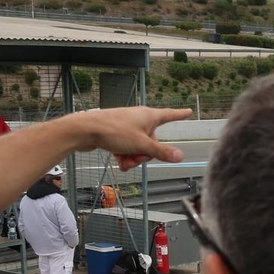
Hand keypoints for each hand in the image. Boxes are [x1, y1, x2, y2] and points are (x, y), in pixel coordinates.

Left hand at [70, 107, 191, 170]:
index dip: (180, 114)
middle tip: (136, 158)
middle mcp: (139, 118)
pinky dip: (125, 155)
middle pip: (153, 140)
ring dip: (134, 157)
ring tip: (125, 163)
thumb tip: (180, 156)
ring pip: (139, 146)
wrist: (85, 130)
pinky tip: (119, 162)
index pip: (170, 115)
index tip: (189, 111)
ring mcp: (127, 125)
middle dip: (146, 154)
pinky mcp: (116, 132)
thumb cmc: (114, 131)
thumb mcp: (142, 145)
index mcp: (149, 116)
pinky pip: (127, 146)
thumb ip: (161, 152)